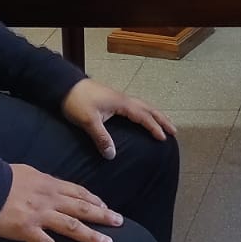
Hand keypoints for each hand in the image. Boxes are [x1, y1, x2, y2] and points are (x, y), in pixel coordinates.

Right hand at [0, 163, 122, 241]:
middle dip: (103, 216)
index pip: (79, 193)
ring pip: (72, 226)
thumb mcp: (29, 173)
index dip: (95, 200)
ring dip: (91, 236)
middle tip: (120, 223)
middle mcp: (50, 199)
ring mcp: (40, 215)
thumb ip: (43, 181)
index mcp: (51, 184)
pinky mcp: (26, 230)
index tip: (107, 207)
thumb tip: (50, 184)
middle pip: (83, 208)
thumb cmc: (2, 177)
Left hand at [61, 78, 175, 159]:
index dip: (154, 127)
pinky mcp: (114, 99)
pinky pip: (136, 106)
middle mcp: (124, 99)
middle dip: (162, 119)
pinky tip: (142, 116)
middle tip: (174, 130)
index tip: (164, 138)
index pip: (143, 116)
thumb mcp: (88, 121)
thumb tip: (112, 155)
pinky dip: (145, 111)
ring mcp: (119, 98)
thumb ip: (101, 138)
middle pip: (149, 108)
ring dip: (155, 114)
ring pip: (143, 105)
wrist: (65, 86)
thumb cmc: (77, 102)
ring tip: (164, 123)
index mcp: (122, 104)